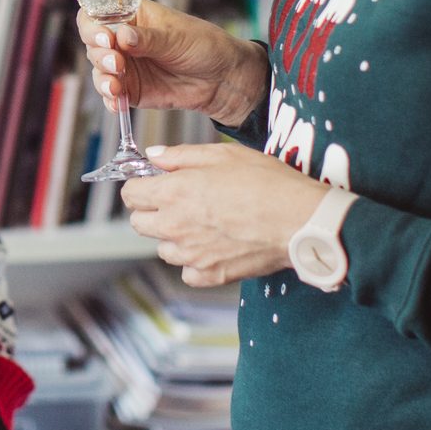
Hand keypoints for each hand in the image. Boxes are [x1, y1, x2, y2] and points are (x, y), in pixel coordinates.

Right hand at [79, 0, 267, 124]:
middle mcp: (123, 40)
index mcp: (132, 16)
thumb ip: (148, 39)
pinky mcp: (131, 90)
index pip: (98, 15)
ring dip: (103, 78)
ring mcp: (126, 66)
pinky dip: (110, 99)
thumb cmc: (206, 46)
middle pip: (93, 44)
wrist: (224, 79)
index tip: (107, 37)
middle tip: (116, 62)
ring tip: (116, 86)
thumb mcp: (178, 37)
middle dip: (100, 55)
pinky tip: (117, 102)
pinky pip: (111, 95)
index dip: (94, 26)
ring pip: (99, 71)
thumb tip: (122, 36)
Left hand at [120, 143, 332, 287]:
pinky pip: (187, 272)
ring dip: (173, 237)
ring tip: (201, 224)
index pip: (130, 194)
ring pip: (163, 249)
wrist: (300, 221)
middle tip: (177, 202)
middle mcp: (175, 226)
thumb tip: (154, 156)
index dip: (139, 186)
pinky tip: (212, 247)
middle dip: (151, 211)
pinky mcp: (210, 275)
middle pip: (139, 223)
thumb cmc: (267, 183)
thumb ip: (181, 155)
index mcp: (173, 193)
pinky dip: (194, 263)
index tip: (152, 184)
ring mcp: (191, 254)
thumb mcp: (223, 154)